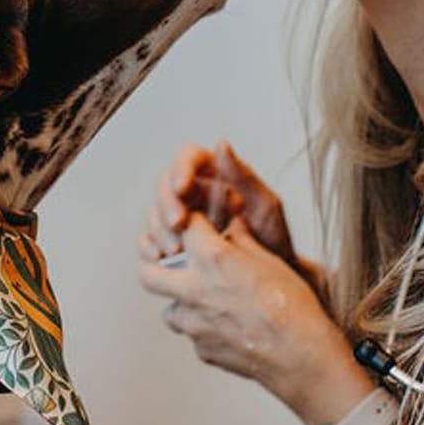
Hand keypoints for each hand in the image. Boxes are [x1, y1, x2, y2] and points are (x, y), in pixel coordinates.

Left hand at [139, 211, 364, 423]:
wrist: (301, 358)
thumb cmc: (294, 308)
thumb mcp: (272, 262)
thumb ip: (244, 242)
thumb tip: (233, 228)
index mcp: (213, 260)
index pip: (185, 227)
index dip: (193, 222)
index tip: (199, 225)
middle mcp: (195, 291)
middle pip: (148, 272)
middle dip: (157, 265)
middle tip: (177, 264)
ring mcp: (194, 325)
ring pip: (169, 309)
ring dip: (182, 302)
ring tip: (210, 300)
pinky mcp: (201, 350)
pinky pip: (192, 334)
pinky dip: (204, 327)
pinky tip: (230, 326)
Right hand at [142, 140, 292, 260]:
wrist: (271, 278)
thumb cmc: (273, 239)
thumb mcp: (266, 206)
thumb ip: (244, 176)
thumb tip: (222, 146)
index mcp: (218, 175)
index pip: (190, 158)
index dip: (181, 169)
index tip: (182, 187)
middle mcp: (197, 194)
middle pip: (166, 186)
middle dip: (167, 205)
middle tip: (179, 224)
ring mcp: (184, 219)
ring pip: (155, 213)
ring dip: (160, 229)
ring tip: (178, 248)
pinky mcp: (175, 243)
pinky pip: (150, 240)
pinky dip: (150, 248)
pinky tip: (161, 257)